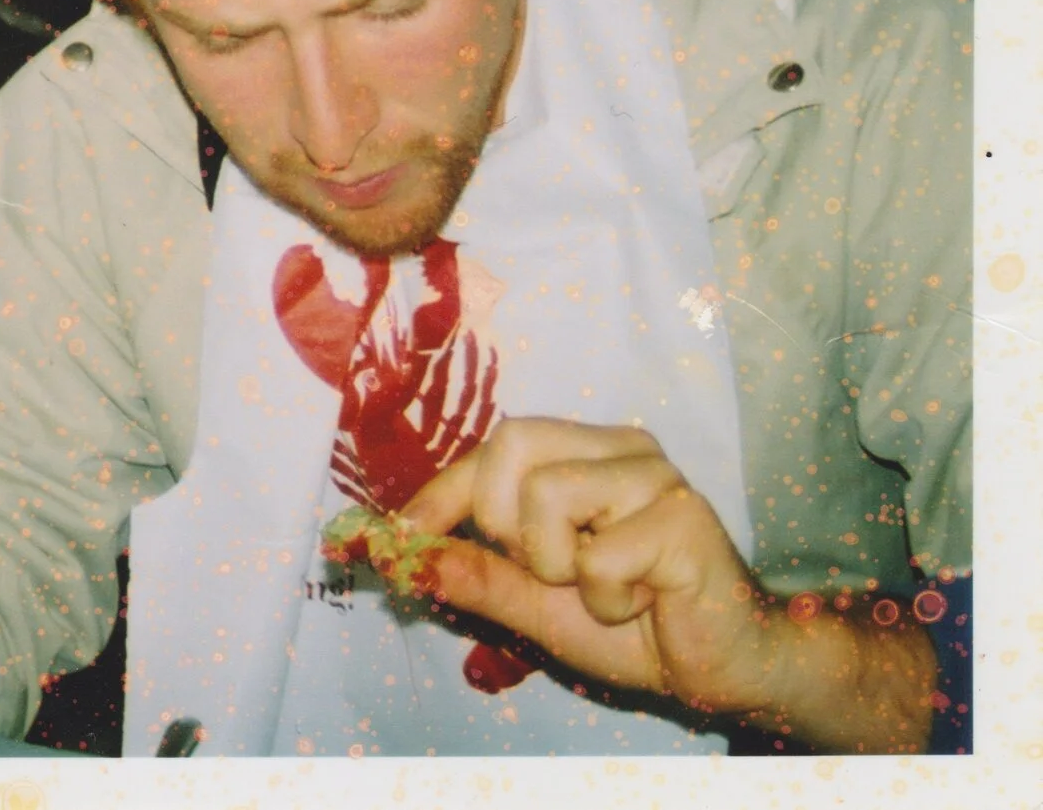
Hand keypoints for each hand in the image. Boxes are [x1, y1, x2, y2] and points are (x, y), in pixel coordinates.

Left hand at [400, 418, 778, 721]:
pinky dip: (607, 599)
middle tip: (554, 572)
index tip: (397, 535)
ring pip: (547, 497)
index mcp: (586, 453)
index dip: (440, 492)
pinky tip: (645, 603)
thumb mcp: (532, 601)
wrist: (724, 670)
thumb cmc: (632, 627)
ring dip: (558, 567)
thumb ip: (471, 572)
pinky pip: (598, 557)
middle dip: (507, 526)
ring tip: (604, 588)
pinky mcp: (685, 518)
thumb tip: (392, 554)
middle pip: (511, 448)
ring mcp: (658, 477)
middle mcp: (623, 448)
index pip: (494, 446)